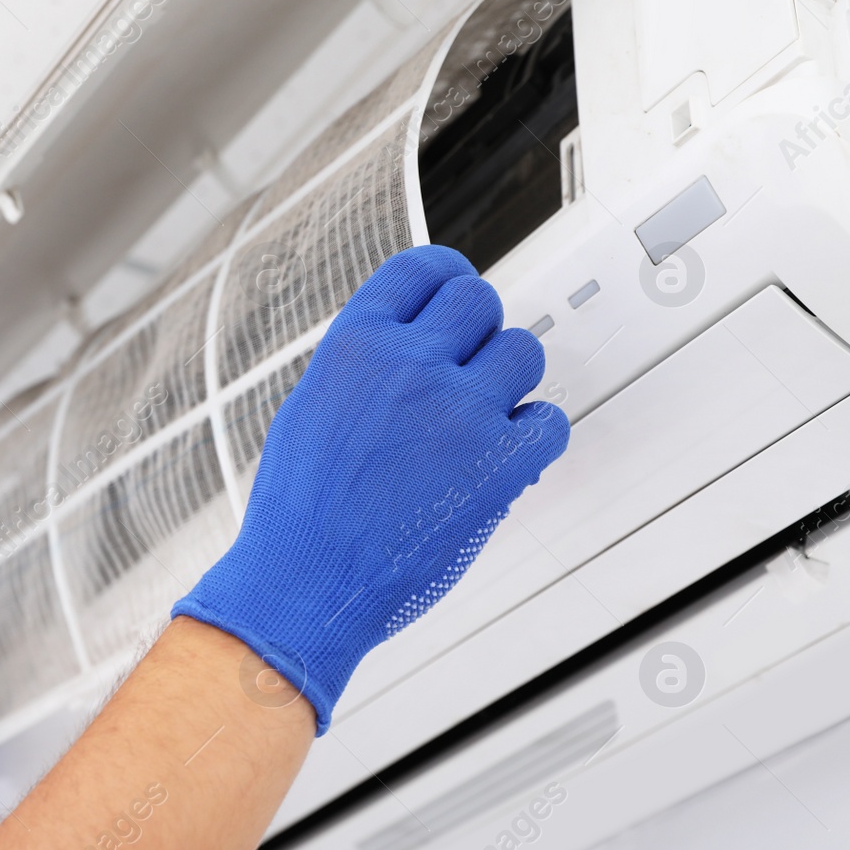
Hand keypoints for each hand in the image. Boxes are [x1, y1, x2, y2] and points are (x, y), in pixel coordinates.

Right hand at [174, 245, 568, 731]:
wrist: (307, 580)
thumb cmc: (299, 510)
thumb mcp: (310, 409)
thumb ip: (362, 368)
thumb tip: (404, 346)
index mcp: (355, 346)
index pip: (422, 269)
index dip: (447, 277)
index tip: (454, 294)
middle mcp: (409, 366)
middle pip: (480, 300)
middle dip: (477, 330)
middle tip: (470, 365)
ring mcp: (458, 412)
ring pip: (523, 350)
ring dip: (509, 379)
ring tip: (484, 415)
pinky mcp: (498, 463)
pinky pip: (550, 420)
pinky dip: (535, 436)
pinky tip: (505, 454)